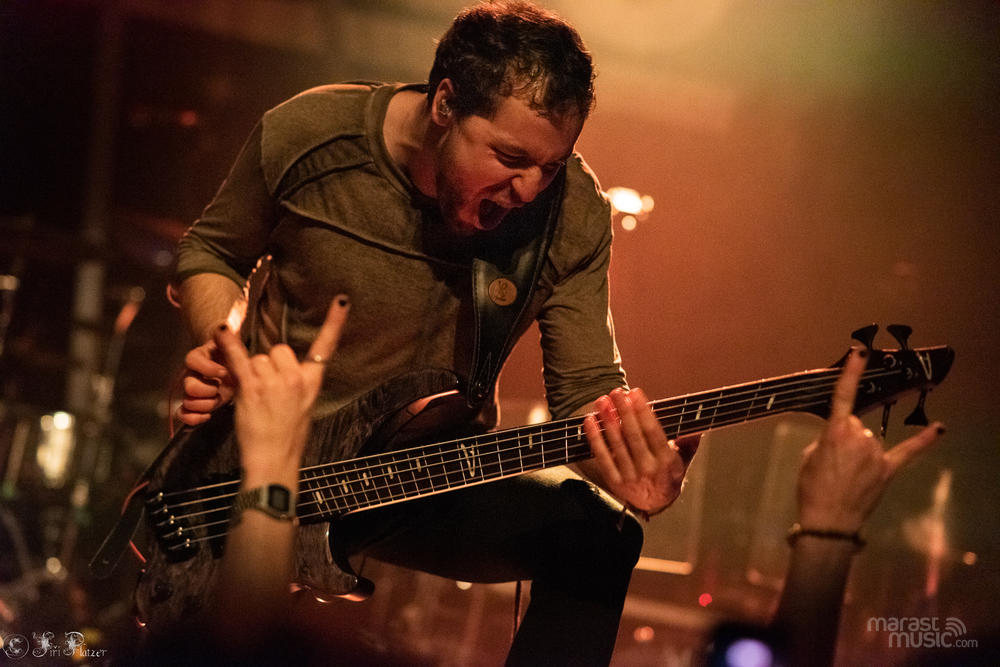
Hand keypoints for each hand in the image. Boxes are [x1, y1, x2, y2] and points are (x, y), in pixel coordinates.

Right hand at [177, 339, 236, 424]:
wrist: (233, 370)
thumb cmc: (232, 357)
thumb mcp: (233, 347)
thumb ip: (229, 338)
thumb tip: (224, 327)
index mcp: (199, 357)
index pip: (192, 360)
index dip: (208, 368)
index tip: (224, 372)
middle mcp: (192, 374)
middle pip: (188, 386)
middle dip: (207, 390)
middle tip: (220, 389)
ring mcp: (192, 391)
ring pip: (187, 401)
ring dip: (204, 404)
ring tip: (217, 400)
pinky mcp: (196, 404)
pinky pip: (184, 414)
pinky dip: (193, 418)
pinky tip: (208, 415)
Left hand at [214, 297, 348, 474]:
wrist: (274, 460)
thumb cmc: (289, 438)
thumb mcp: (306, 407)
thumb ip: (298, 383)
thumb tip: (283, 368)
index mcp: (313, 382)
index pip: (326, 346)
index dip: (334, 322)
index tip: (341, 299)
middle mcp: (295, 377)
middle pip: (278, 350)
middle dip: (269, 363)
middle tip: (267, 390)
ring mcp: (273, 381)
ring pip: (257, 358)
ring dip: (251, 372)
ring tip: (255, 398)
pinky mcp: (251, 387)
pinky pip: (238, 358)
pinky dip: (228, 344)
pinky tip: (220, 330)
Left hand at [583, 387, 699, 514]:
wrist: (655, 503)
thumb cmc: (668, 475)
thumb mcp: (684, 459)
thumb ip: (689, 442)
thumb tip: (698, 429)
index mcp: (666, 461)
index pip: (653, 431)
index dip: (642, 411)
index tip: (635, 393)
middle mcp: (648, 468)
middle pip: (633, 435)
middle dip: (624, 411)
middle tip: (616, 392)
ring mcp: (630, 476)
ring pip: (617, 445)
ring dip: (608, 421)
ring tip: (602, 402)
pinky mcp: (614, 481)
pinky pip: (602, 457)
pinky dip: (595, 439)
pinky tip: (590, 422)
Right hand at [796, 348, 943, 532]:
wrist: (827, 522)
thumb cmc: (811, 488)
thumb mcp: (808, 457)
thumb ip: (827, 440)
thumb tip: (842, 439)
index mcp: (835, 432)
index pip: (843, 396)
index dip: (851, 372)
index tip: (860, 351)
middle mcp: (860, 438)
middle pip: (855, 425)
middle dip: (844, 439)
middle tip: (832, 464)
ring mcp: (876, 454)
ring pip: (870, 440)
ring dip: (859, 452)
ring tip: (846, 476)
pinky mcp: (888, 470)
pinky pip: (908, 451)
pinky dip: (924, 440)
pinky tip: (939, 428)